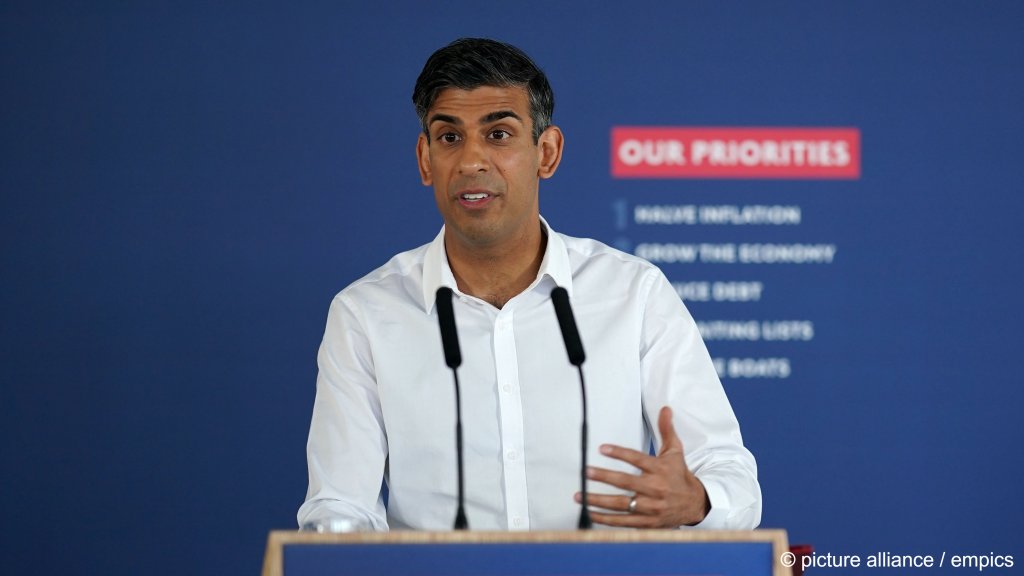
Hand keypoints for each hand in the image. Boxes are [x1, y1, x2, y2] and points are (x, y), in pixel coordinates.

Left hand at [575, 406, 709, 527]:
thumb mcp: (675, 451)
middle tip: (586, 472)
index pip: (637, 459)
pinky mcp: (647, 522)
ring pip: (621, 504)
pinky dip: (606, 520)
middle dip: (603, 477)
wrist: (695, 504)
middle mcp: (655, 488)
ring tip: (580, 496)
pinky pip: (623, 522)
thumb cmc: (679, 475)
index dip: (619, 453)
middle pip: (625, 482)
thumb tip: (665, 409)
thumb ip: (666, 430)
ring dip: (599, 501)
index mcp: (660, 469)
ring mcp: (650, 507)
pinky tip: (591, 514)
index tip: (602, 448)